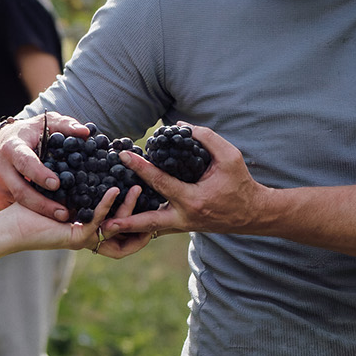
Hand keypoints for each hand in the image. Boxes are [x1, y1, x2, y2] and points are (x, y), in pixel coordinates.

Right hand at [0, 114, 87, 220]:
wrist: (1, 142)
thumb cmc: (29, 132)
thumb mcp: (46, 123)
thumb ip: (66, 125)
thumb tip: (85, 132)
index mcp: (12, 148)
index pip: (25, 162)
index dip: (39, 174)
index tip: (56, 184)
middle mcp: (1, 167)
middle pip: (21, 191)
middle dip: (42, 205)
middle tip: (64, 214)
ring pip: (19, 203)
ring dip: (40, 213)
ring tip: (63, 217)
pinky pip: (16, 207)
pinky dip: (32, 213)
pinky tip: (49, 217)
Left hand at [0, 188, 139, 254]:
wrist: (7, 224)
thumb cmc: (25, 206)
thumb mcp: (55, 188)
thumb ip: (71, 178)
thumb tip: (83, 151)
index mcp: (83, 223)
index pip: (113, 215)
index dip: (127, 204)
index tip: (137, 184)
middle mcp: (86, 232)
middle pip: (119, 223)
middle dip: (134, 206)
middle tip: (143, 187)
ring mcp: (82, 238)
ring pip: (113, 223)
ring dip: (126, 206)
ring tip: (136, 187)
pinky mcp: (75, 238)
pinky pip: (97, 222)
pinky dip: (106, 206)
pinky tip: (113, 191)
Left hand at [102, 125, 268, 239]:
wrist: (252, 213)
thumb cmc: (240, 183)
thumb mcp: (230, 156)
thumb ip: (207, 138)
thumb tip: (181, 126)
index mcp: (194, 200)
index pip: (161, 183)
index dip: (141, 168)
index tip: (123, 155)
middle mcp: (184, 218)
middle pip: (148, 222)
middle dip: (125, 221)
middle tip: (103, 220)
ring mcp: (182, 226)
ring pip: (149, 230)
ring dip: (129, 227)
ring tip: (104, 225)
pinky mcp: (181, 227)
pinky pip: (156, 227)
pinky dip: (140, 224)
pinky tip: (122, 218)